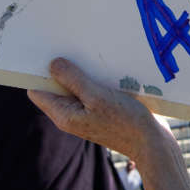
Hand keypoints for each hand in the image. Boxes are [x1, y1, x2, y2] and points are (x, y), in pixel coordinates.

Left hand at [29, 58, 169, 160]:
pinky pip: (90, 90)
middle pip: (56, 87)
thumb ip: (73, 80)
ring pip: (75, 86)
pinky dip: (94, 78)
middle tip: (69, 46)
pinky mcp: (101, 110)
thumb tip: (52, 64)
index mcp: (64, 115)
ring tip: (89, 53)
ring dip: (81, 71)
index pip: (38, 91)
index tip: (45, 51)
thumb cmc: (125, 121)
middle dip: (61, 69)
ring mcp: (86, 113)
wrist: (152, 143)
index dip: (37, 72)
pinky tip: (104, 67)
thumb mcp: (97, 96)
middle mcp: (71, 115)